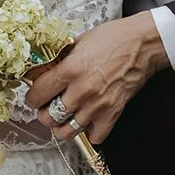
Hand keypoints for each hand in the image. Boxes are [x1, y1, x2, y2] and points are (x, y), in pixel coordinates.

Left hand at [24, 12, 169, 145]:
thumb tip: (44, 69)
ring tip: (62, 119)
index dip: (31, 98)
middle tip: (46, 109)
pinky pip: (95, 136)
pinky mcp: (113, 112)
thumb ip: (60, 59)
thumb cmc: (114, 38)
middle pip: (49, 117)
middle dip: (44, 114)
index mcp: (70, 70)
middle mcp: (82, 90)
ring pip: (68, 131)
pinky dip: (89, 133)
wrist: (143, 43)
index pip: (38, 94)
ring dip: (61, 127)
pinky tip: (87, 122)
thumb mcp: (78, 41)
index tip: (32, 98)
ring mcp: (98, 104)